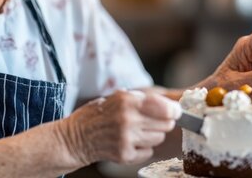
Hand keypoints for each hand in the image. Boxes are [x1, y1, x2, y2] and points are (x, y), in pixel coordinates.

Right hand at [61, 91, 180, 164]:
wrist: (76, 138)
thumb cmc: (98, 114)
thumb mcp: (117, 96)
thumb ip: (142, 99)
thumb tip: (171, 106)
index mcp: (127, 101)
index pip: (165, 108)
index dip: (174, 111)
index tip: (175, 112)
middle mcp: (128, 120)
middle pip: (166, 124)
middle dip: (163, 122)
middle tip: (150, 120)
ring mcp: (126, 139)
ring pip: (158, 138)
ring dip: (152, 135)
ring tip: (136, 131)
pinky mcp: (124, 155)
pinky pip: (149, 152)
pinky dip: (143, 148)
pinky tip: (129, 142)